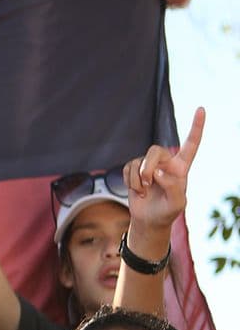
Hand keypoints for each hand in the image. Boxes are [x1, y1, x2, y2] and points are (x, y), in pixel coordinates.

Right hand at [122, 106, 204, 234]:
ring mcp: (149, 166)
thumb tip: (157, 172)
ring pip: (140, 160)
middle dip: (148, 167)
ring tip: (144, 192)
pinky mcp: (135, 170)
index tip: (201, 109)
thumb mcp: (177, 203)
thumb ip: (172, 186)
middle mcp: (166, 163)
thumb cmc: (167, 212)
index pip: (191, 144)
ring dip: (139, 179)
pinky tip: (137, 191)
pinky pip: (128, 168)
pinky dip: (130, 181)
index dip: (196, 127)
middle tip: (148, 183)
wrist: (149, 220)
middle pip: (155, 151)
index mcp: (181, 168)